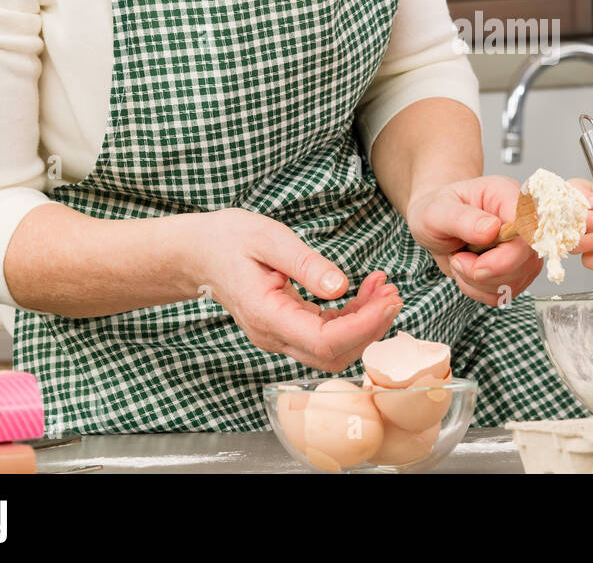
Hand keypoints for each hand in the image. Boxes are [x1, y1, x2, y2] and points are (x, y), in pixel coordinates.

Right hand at [181, 207, 401, 370]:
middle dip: (371, 329)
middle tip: (394, 293)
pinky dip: (352, 316)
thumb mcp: (268, 238)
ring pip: (333, 349)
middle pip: (333, 354)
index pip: (325, 341)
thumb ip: (305, 263)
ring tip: (385, 288)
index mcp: (265, 315)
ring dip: (365, 324)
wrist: (199, 253)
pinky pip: (326, 334)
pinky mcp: (288, 328)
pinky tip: (366, 290)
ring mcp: (280, 336)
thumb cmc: (229, 240)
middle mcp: (273, 335)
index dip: (363, 327)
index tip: (388, 299)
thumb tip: (341, 286)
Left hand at [405, 175, 540, 305]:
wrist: (436, 224)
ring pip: (513, 282)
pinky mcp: (517, 272)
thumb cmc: (438, 211)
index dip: (508, 254)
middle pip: (524, 261)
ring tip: (460, 260)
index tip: (477, 263)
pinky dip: (478, 290)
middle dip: (483, 271)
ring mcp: (524, 250)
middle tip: (457, 259)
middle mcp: (523, 223)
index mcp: (508, 196)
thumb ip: (462, 219)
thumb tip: (491, 229)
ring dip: (477, 282)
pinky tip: (467, 271)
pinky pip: (502, 295)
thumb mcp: (438, 210)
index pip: (527, 229)